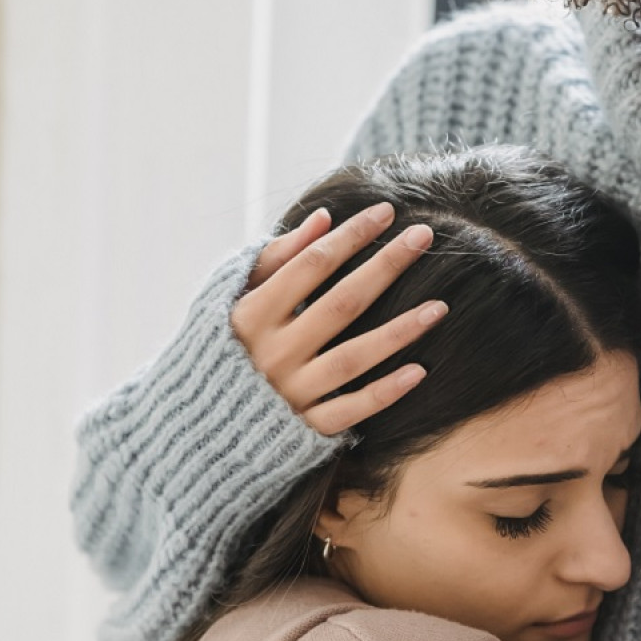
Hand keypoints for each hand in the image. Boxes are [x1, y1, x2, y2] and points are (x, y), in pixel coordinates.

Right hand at [231, 203, 446, 434]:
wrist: (200, 423)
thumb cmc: (226, 344)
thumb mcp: (233, 297)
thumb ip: (275, 258)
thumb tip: (322, 219)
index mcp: (251, 314)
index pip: (311, 265)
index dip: (351, 236)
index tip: (387, 211)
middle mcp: (272, 353)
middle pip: (341, 303)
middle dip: (385, 266)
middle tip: (424, 236)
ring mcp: (290, 392)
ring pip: (352, 359)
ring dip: (398, 332)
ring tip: (440, 307)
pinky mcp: (305, 428)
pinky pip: (350, 410)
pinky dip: (383, 392)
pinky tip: (419, 370)